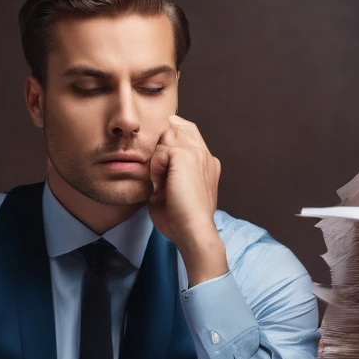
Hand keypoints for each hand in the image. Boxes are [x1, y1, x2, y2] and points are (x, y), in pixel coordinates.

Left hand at [148, 115, 227, 286]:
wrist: (193, 230)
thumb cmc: (181, 219)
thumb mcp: (173, 191)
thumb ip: (168, 173)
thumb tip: (152, 163)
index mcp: (207, 162)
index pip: (187, 131)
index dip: (170, 138)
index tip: (159, 162)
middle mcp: (205, 154)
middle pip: (174, 128)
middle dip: (161, 149)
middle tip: (160, 178)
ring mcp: (196, 152)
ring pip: (166, 138)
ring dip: (158, 161)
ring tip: (161, 184)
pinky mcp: (185, 155)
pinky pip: (160, 152)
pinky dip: (155, 169)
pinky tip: (161, 186)